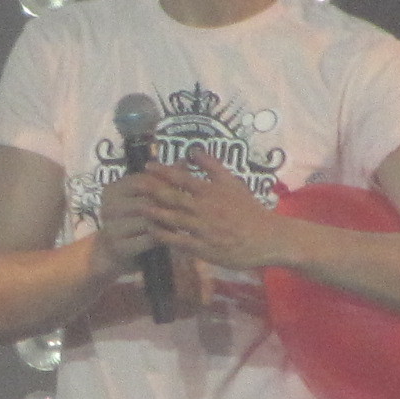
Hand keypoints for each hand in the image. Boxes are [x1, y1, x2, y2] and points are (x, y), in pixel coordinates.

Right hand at [93, 170, 173, 272]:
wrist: (113, 253)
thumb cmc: (134, 221)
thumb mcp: (144, 198)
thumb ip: (162, 181)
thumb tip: (183, 161)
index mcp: (112, 190)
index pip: (142, 181)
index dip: (164, 184)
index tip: (181, 189)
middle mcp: (108, 207)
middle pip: (146, 200)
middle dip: (167, 205)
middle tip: (186, 208)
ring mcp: (111, 227)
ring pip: (148, 220)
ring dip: (167, 222)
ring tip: (180, 222)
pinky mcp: (119, 247)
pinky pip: (148, 239)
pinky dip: (163, 237)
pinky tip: (171, 237)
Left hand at [144, 148, 291, 271]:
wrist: (266, 238)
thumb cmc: (248, 209)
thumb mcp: (233, 183)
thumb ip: (212, 166)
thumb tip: (193, 149)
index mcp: (211, 191)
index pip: (182, 178)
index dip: (162, 171)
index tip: (146, 166)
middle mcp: (204, 208)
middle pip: (173, 197)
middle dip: (151, 190)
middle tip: (133, 185)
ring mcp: (203, 229)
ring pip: (173, 219)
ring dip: (154, 213)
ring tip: (138, 208)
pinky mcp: (204, 248)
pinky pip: (180, 241)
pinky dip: (165, 237)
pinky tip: (152, 233)